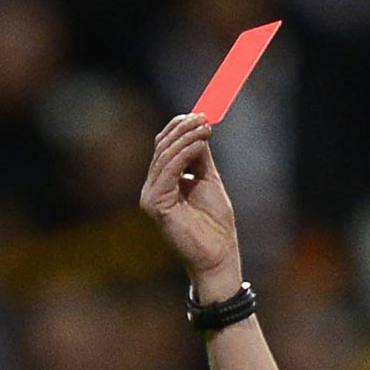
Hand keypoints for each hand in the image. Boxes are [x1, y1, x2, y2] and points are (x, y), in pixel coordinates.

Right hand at [139, 114, 242, 298]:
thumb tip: (200, 127)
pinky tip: (201, 143)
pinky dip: (185, 153)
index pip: (165, 146)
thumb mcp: (209, 181)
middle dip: (183, 128)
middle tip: (205, 117)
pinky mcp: (156, 205)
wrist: (218, 255)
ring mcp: (151, 197)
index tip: (203, 114)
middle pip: (162, 147)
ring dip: (186, 137)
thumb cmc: (215, 224)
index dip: (181, 127)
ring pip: (164, 156)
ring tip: (206, 128)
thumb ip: (201, 157)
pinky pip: (168, 171)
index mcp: (163, 183)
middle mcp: (152, 189)